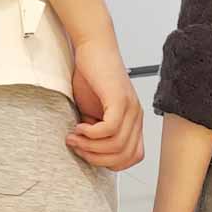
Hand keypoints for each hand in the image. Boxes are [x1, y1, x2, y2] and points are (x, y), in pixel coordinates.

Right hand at [68, 38, 144, 170]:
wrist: (94, 47)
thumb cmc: (91, 77)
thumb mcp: (93, 112)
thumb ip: (96, 133)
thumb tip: (88, 152)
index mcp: (133, 122)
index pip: (132, 157)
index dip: (109, 163)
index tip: (87, 153)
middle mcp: (136, 117)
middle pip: (124, 156)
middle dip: (96, 158)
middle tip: (77, 146)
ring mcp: (131, 108)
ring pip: (117, 145)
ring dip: (90, 146)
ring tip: (74, 137)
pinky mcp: (120, 99)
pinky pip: (111, 129)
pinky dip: (92, 134)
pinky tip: (80, 126)